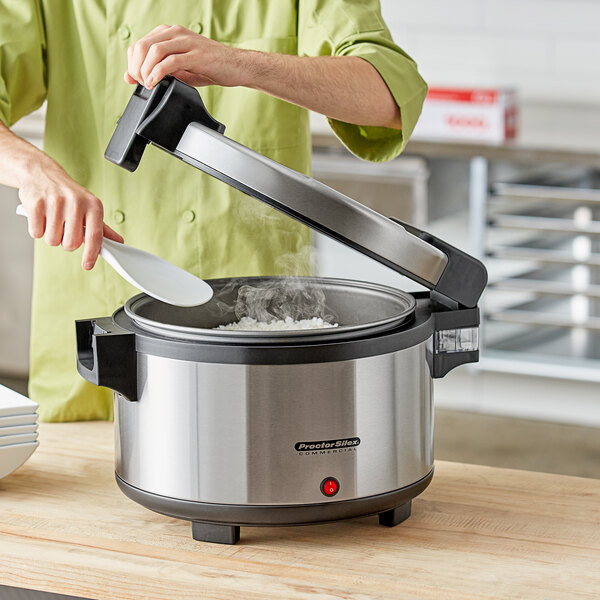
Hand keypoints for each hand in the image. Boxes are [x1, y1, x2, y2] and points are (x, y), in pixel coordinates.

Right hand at [18, 158, 123, 269]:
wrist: (41, 172)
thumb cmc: (67, 193)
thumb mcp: (89, 206)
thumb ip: (102, 227)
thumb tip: (118, 242)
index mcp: (93, 205)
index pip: (95, 236)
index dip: (91, 253)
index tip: (88, 265)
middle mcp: (76, 203)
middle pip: (71, 243)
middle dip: (66, 243)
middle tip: (65, 229)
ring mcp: (55, 203)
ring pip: (53, 241)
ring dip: (52, 236)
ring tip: (53, 220)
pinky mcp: (36, 205)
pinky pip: (37, 233)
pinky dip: (38, 230)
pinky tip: (42, 217)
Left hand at [125, 24, 247, 88]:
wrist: (237, 67)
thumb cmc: (211, 68)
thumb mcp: (180, 69)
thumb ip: (159, 70)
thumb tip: (134, 77)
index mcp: (170, 34)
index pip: (140, 44)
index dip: (132, 63)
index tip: (135, 80)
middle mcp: (176, 33)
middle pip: (143, 46)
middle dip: (136, 68)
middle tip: (140, 84)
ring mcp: (187, 42)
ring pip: (153, 51)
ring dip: (145, 70)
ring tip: (148, 84)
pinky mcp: (196, 55)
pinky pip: (170, 61)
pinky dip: (158, 73)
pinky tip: (155, 82)